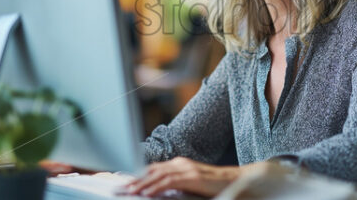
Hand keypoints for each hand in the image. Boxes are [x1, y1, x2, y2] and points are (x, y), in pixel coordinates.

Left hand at [126, 157, 240, 196]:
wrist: (236, 179)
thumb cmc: (214, 185)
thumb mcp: (191, 183)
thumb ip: (176, 184)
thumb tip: (159, 191)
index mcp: (179, 164)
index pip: (154, 168)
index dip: (138, 175)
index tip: (125, 183)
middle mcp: (180, 163)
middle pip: (152, 170)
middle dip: (135, 179)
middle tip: (121, 188)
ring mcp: (186, 168)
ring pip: (158, 174)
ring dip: (142, 183)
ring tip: (130, 191)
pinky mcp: (192, 176)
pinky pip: (169, 181)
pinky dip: (156, 187)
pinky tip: (148, 193)